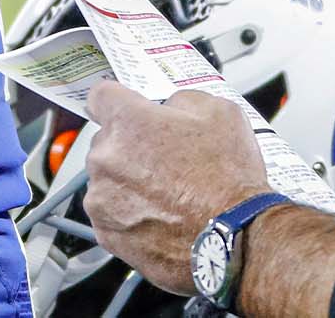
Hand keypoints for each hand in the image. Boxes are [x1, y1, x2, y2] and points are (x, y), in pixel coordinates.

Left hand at [83, 82, 275, 294]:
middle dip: (131, 145)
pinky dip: (130, 213)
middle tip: (166, 159)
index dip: (117, 99)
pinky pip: (111, 213)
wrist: (233, 238)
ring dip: (129, 181)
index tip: (125, 107)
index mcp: (128, 122)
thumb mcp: (220, 112)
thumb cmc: (227, 179)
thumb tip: (170, 108)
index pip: (101, 96)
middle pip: (107, 141)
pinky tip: (162, 214)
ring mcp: (101, 199)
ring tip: (168, 192)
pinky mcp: (106, 232)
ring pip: (108, 179)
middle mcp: (105, 158)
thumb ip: (182, 99)